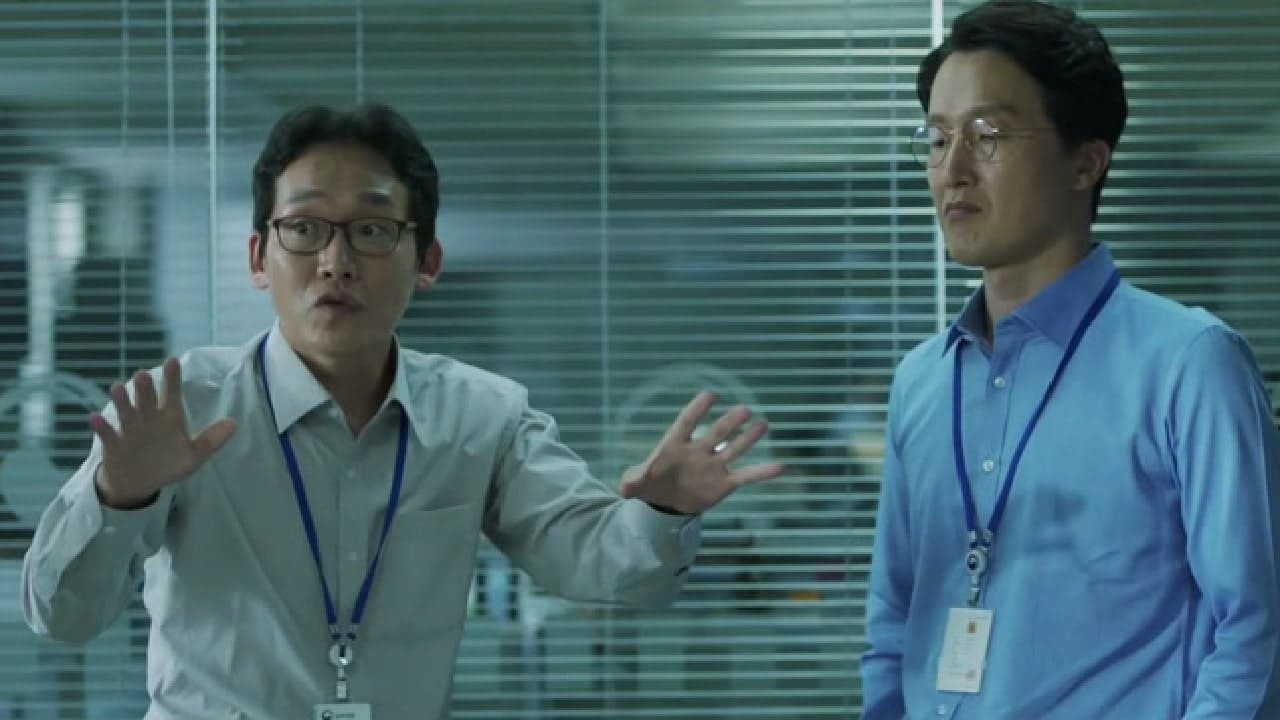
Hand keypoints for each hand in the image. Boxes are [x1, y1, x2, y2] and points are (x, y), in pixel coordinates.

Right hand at [88, 358, 235, 508]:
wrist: (140, 483)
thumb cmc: (167, 464)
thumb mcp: (193, 456)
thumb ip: (211, 440)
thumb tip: (233, 423)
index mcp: (169, 419)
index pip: (171, 394)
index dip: (172, 378)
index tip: (172, 360)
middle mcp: (148, 420)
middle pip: (146, 400)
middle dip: (144, 388)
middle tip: (143, 374)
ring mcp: (129, 431)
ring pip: (126, 412)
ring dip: (121, 401)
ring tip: (117, 387)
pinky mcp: (114, 445)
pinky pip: (107, 434)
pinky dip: (101, 427)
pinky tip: (94, 418)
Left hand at [619, 391, 784, 514]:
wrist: (666, 502)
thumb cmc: (650, 485)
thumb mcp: (635, 485)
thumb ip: (632, 482)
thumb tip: (625, 487)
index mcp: (674, 444)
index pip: (687, 423)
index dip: (697, 410)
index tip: (710, 395)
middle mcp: (698, 450)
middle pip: (715, 433)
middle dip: (728, 423)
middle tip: (743, 410)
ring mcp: (713, 466)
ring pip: (734, 449)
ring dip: (748, 438)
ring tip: (763, 425)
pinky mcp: (724, 483)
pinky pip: (746, 476)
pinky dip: (762, 472)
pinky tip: (780, 466)